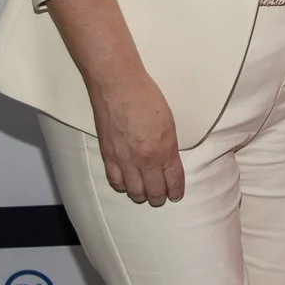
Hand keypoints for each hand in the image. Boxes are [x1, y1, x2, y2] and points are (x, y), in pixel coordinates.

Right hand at [89, 72, 185, 204]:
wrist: (119, 86)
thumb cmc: (146, 97)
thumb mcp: (169, 123)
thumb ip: (168, 146)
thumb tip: (167, 162)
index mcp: (164, 150)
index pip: (173, 181)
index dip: (175, 192)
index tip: (176, 196)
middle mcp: (145, 159)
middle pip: (154, 191)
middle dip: (159, 198)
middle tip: (160, 198)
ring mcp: (125, 159)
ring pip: (134, 192)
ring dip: (141, 195)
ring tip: (144, 194)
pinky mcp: (108, 155)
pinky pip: (115, 181)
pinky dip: (123, 186)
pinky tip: (126, 184)